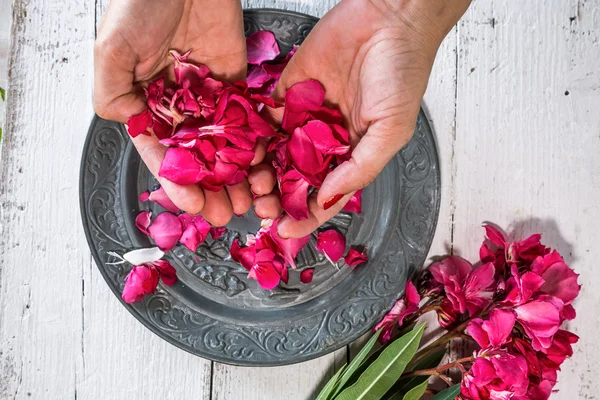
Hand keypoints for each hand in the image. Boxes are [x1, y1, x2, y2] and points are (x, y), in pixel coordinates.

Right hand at [94, 0, 249, 224]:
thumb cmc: (143, 2)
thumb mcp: (112, 48)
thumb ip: (112, 92)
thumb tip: (126, 124)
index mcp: (146, 105)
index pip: (162, 154)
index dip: (177, 182)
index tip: (194, 204)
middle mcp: (178, 106)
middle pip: (197, 158)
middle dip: (212, 187)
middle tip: (227, 212)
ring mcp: (209, 97)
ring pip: (224, 146)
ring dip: (237, 175)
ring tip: (250, 198)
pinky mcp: (235, 84)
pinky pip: (247, 119)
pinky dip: (256, 143)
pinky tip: (264, 164)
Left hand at [251, 0, 469, 237]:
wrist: (388, 17)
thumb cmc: (401, 72)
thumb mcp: (390, 131)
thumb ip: (359, 168)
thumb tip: (328, 199)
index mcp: (351, 153)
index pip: (324, 193)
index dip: (305, 215)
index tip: (284, 230)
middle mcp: (326, 139)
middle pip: (294, 177)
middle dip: (277, 195)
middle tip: (260, 204)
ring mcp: (304, 115)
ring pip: (276, 152)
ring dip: (262, 169)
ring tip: (252, 180)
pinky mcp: (288, 89)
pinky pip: (266, 116)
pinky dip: (255, 133)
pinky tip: (246, 147)